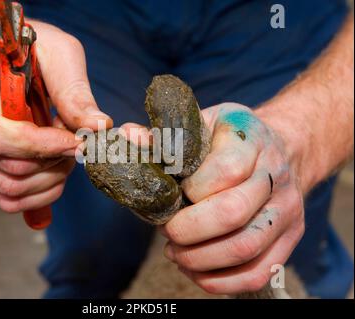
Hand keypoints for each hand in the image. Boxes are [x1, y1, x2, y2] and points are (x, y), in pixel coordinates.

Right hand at [0, 21, 111, 212]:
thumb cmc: (26, 46)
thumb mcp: (57, 51)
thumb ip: (74, 90)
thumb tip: (97, 127)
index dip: (43, 146)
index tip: (78, 142)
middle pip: (5, 165)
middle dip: (53, 161)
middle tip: (76, 141)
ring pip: (8, 187)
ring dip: (50, 177)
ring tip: (66, 150)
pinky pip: (6, 196)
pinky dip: (40, 191)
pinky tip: (55, 167)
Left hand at [160, 103, 304, 293]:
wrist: (282, 149)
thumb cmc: (229, 140)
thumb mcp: (201, 124)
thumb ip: (163, 135)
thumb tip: (128, 138)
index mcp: (251, 139)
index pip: (225, 171)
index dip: (191, 190)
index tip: (174, 194)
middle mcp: (275, 175)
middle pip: (232, 213)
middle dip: (188, 230)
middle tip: (167, 231)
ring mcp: (287, 210)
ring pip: (244, 248)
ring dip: (199, 259)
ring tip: (175, 253)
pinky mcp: (290, 239)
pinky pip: (258, 274)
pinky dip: (220, 281)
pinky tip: (195, 269)